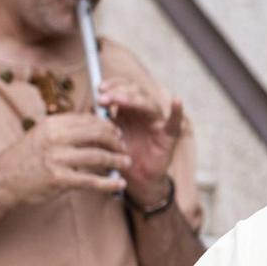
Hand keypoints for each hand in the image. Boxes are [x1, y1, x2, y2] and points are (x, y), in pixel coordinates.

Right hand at [0, 113, 129, 205]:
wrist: (3, 179)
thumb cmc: (27, 157)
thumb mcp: (43, 134)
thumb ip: (66, 129)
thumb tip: (96, 123)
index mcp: (53, 124)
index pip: (89, 120)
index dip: (108, 126)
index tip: (117, 133)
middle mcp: (56, 138)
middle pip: (98, 134)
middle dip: (116, 141)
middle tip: (124, 147)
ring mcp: (58, 159)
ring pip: (98, 157)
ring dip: (117, 160)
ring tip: (126, 163)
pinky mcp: (59, 179)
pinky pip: (92, 181)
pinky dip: (109, 183)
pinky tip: (120, 184)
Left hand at [98, 78, 183, 204]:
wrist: (136, 180)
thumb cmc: (122, 157)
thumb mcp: (106, 137)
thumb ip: (101, 123)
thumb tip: (89, 108)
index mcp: (129, 109)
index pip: (123, 87)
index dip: (113, 84)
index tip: (99, 88)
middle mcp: (144, 112)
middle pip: (135, 91)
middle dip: (119, 92)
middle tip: (104, 98)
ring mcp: (157, 121)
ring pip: (148, 103)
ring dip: (134, 99)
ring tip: (121, 101)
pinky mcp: (169, 135)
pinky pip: (175, 122)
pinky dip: (177, 111)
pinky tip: (176, 100)